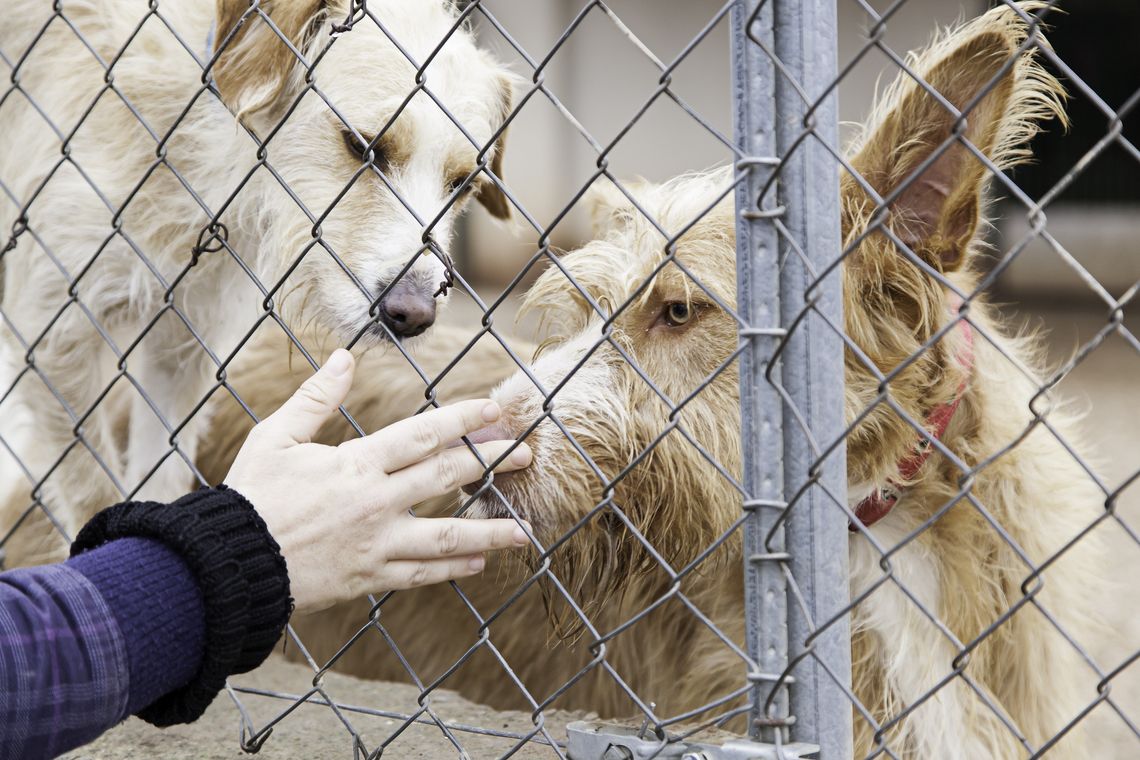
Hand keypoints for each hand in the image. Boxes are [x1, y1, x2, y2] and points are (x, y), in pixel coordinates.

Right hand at [224, 349, 531, 614]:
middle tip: (527, 455)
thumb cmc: (252, 496)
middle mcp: (375, 503)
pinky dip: (453, 568)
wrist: (228, 565)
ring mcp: (377, 544)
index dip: (464, 420)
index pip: (423, 436)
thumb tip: (344, 356)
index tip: (495, 410)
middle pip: (447, 478)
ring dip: (489, 530)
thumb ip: (316, 397)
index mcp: (355, 465)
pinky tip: (480, 560)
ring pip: (446, 536)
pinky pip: (422, 574)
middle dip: (491, 463)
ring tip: (523, 528)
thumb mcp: (276, 437)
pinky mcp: (371, 577)